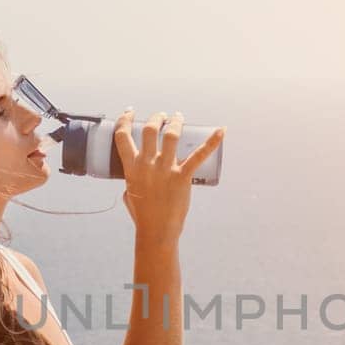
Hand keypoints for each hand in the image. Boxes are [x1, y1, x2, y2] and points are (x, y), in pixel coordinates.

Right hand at [113, 110, 224, 244]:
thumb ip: (130, 183)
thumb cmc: (142, 216)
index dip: (125, 120)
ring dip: (175, 122)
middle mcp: (147, 164)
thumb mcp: (129, 195)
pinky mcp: (182, 176)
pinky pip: (199, 156)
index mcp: (131, 167)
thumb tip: (133, 179)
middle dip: (156, 118)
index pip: (123, 136)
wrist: (156, 231)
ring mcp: (165, 169)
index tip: (130, 113)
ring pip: (170, 135)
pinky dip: (212, 141)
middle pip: (149, 130)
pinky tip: (221, 131)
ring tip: (178, 117)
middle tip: (162, 116)